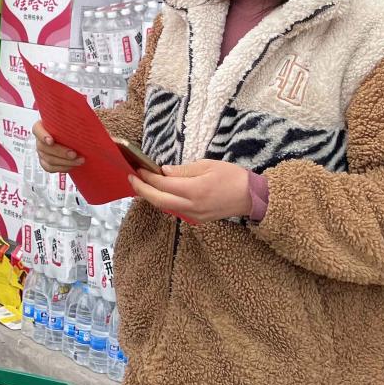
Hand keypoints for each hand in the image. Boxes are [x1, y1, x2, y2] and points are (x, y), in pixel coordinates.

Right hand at [32, 120, 82, 172]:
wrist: (73, 140)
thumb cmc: (70, 127)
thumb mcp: (71, 120)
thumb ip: (73, 118)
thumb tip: (84, 117)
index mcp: (42, 126)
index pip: (37, 129)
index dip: (42, 136)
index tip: (51, 141)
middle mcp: (40, 140)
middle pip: (44, 147)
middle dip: (60, 152)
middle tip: (74, 154)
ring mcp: (41, 152)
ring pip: (49, 159)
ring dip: (65, 162)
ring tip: (79, 160)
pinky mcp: (45, 162)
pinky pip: (50, 168)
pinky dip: (62, 168)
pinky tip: (72, 165)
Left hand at [128, 159, 251, 224]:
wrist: (252, 197)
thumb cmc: (232, 176)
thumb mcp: (207, 165)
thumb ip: (183, 170)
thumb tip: (163, 172)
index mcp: (194, 190)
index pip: (163, 184)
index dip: (147, 176)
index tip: (137, 168)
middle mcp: (192, 206)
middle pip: (158, 200)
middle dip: (142, 189)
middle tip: (131, 178)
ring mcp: (194, 215)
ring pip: (165, 207)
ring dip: (151, 196)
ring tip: (140, 184)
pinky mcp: (198, 219)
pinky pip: (175, 210)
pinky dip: (163, 201)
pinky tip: (158, 193)